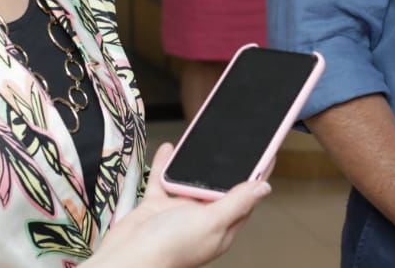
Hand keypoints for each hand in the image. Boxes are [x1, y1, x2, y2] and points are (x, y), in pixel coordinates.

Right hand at [86, 143, 269, 267]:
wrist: (126, 259)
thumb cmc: (168, 249)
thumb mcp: (209, 222)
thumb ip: (235, 203)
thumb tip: (264, 188)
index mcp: (221, 227)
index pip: (246, 197)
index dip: (257, 175)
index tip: (268, 152)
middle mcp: (201, 220)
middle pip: (218, 187)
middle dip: (226, 165)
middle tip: (237, 140)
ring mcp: (178, 213)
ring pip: (190, 181)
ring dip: (195, 163)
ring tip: (205, 140)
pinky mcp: (156, 207)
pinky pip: (163, 180)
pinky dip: (165, 165)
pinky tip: (169, 148)